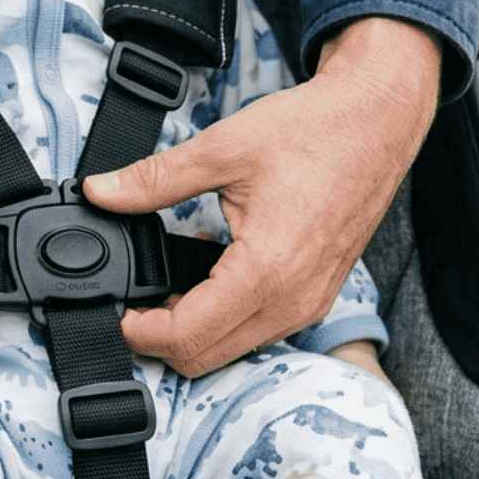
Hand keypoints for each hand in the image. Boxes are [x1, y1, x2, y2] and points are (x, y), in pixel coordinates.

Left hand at [83, 18, 440, 376]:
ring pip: (231, 350)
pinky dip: (223, 319)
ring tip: (165, 288)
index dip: (137, 331)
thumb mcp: (221, 148)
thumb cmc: (315, 130)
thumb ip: (152, 179)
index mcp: (265, 271)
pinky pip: (258, 331)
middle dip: (158, 340)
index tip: (114, 309)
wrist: (378, 119)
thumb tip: (100, 192)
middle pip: (203, 359)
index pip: (184, 337)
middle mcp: (291, 301)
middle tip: (131, 302)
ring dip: (191, 332)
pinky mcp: (315, 297)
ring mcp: (307, 304)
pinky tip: (208, 278)